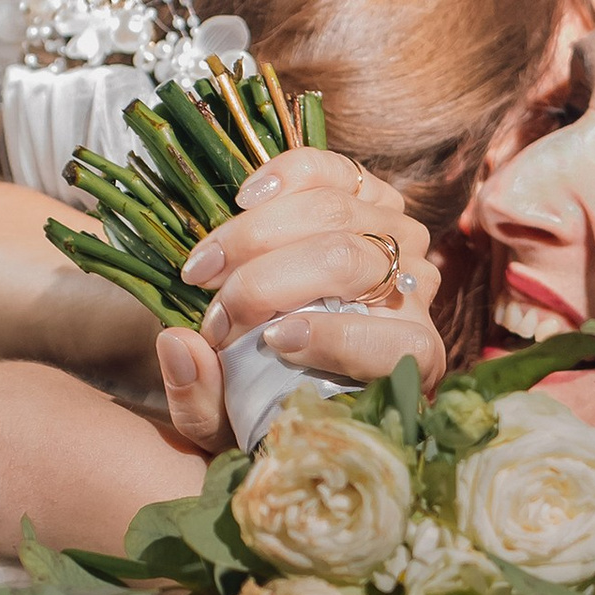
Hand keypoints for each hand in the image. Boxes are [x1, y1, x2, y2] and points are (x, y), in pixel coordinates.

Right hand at [171, 147, 445, 385]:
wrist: (289, 353)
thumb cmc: (266, 397)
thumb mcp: (229, 424)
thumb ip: (202, 400)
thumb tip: (178, 343)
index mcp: (409, 362)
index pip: (396, 342)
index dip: (334, 339)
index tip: (269, 343)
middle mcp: (415, 293)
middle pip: (349, 262)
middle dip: (267, 284)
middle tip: (213, 313)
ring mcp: (397, 236)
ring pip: (335, 212)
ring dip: (254, 236)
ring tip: (204, 266)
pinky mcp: (369, 194)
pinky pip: (332, 170)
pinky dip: (286, 176)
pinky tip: (243, 199)